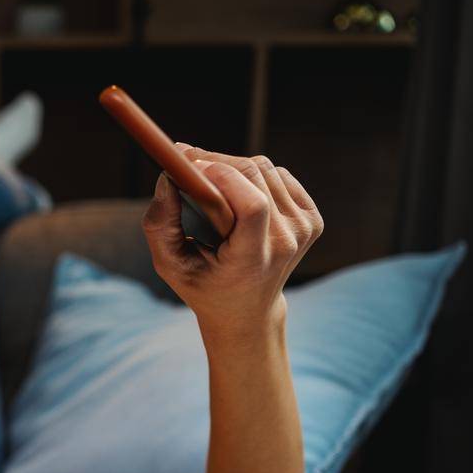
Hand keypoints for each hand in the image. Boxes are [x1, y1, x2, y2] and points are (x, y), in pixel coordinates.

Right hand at [141, 145, 323, 345]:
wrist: (247, 311)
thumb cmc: (204, 286)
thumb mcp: (171, 265)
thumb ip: (161, 224)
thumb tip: (167, 177)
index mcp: (253, 261)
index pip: (252, 206)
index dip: (223, 175)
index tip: (191, 166)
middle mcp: (285, 243)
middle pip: (255, 176)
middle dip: (217, 161)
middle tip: (187, 160)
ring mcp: (304, 229)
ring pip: (266, 168)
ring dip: (232, 166)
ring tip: (208, 180)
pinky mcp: (312, 218)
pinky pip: (278, 174)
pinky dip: (252, 174)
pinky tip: (236, 192)